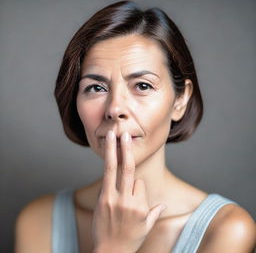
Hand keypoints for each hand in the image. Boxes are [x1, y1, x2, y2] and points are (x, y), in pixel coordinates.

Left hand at [91, 130, 166, 252]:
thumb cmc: (130, 240)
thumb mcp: (147, 227)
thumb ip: (154, 213)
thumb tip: (163, 205)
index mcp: (141, 207)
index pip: (141, 183)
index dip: (138, 186)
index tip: (133, 194)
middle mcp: (127, 200)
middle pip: (128, 169)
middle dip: (126, 149)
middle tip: (125, 134)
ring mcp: (112, 199)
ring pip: (114, 169)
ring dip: (112, 150)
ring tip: (111, 135)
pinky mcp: (101, 199)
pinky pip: (106, 177)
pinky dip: (107, 163)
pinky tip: (106, 152)